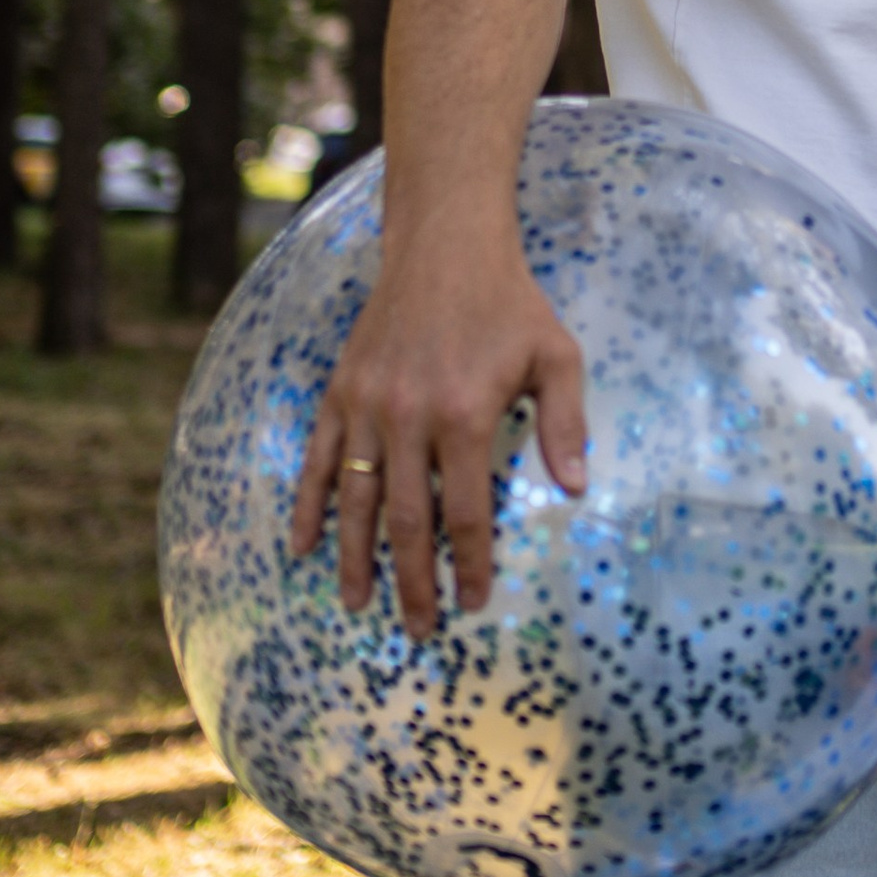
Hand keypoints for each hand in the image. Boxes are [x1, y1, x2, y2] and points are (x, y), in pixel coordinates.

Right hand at [291, 236, 587, 636]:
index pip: (464, 513)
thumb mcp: (557, 356)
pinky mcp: (340, 393)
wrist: (445, 247)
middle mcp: (407, 417)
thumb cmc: (509, 304)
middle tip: (418, 630)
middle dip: (412, 583)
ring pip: (353, 499)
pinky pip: (317, 460)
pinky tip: (301, 547)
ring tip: (358, 605)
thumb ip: (566, 424)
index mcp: (463, 416)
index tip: (473, 603)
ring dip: (354, 558)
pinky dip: (307, 506)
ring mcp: (366, 407)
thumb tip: (575, 489)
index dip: (469, 564)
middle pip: (404, 521)